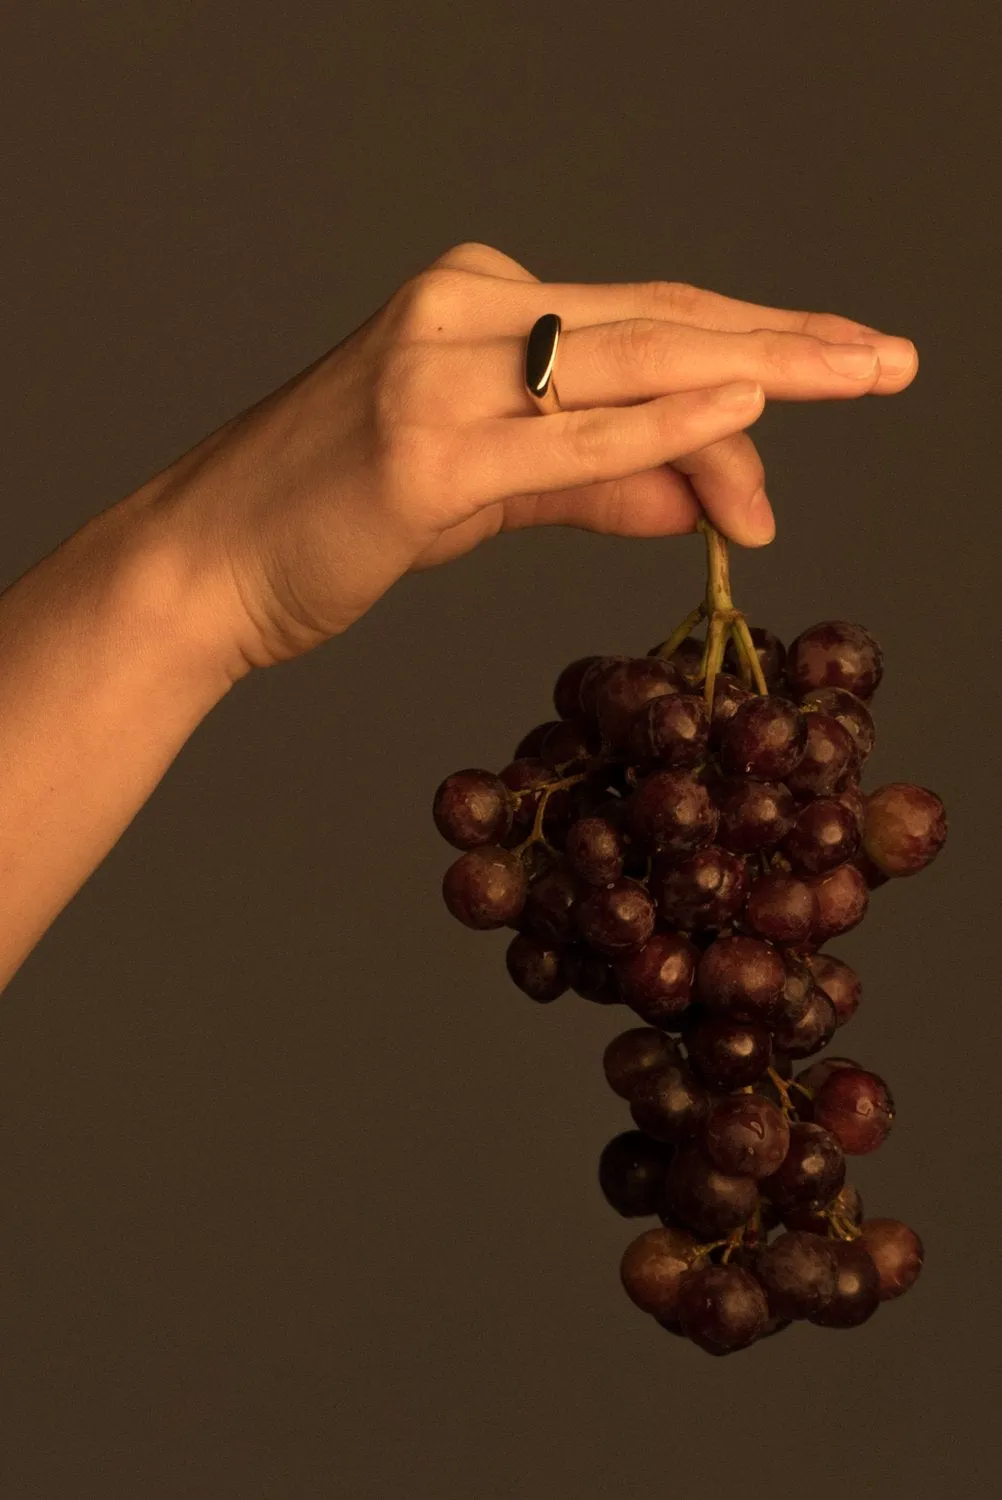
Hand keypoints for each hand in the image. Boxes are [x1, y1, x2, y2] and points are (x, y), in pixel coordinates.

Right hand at [136, 241, 917, 672]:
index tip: (840, 361)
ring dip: (756, 375)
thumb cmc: (333, 518)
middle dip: (788, 342)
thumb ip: (593, 481)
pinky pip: (569, 437)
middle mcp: (459, 313)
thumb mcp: (483, 489)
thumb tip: (704, 492)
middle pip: (657, 320)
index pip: (643, 319)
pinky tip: (749, 406)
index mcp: (473, 305)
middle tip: (890, 358)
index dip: (751, 341)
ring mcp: (436, 374)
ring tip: (860, 376)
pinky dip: (662, 425)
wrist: (206, 564)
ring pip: (628, 364)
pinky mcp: (422, 452)